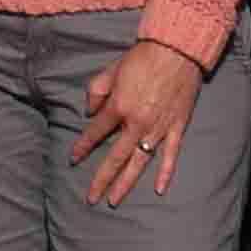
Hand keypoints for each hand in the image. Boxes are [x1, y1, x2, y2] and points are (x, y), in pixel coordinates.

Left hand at [70, 40, 209, 206]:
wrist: (177, 49)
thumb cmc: (142, 58)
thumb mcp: (111, 70)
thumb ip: (96, 92)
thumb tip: (91, 112)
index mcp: (119, 107)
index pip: (96, 133)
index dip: (83, 147)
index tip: (73, 159)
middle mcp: (137, 123)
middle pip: (115, 157)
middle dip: (101, 179)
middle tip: (91, 198)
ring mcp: (158, 128)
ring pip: (139, 162)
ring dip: (126, 183)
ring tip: (114, 201)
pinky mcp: (177, 127)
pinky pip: (171, 155)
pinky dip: (166, 173)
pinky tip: (159, 190)